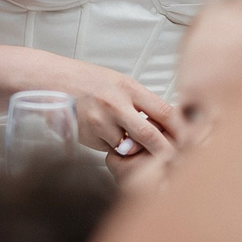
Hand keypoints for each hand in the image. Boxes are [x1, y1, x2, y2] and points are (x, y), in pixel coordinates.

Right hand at [48, 58, 180, 158]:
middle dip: (166, 153)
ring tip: (124, 136)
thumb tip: (170, 123)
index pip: (166, 112)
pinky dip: (110, 146)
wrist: (52, 80)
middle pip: (151, 137)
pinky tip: (100, 131)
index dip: (181, 131)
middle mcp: (116, 104)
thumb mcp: (120, 83)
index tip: (190, 141)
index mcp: (129, 88)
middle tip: (174, 161)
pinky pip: (108, 149)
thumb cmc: (88, 80)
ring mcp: (100, 121)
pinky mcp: (87, 135)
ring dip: (131, 148)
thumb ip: (142, 102)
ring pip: (128, 147)